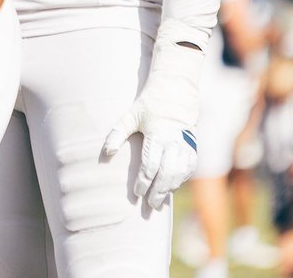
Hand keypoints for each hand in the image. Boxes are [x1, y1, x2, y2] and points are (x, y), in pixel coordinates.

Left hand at [103, 19, 202, 210]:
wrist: (175, 94)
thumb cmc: (148, 107)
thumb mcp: (130, 115)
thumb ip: (117, 133)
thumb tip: (106, 152)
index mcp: (157, 132)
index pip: (151, 163)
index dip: (144, 180)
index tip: (137, 192)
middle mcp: (174, 140)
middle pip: (167, 172)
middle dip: (158, 190)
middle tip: (149, 204)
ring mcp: (186, 145)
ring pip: (180, 173)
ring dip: (170, 189)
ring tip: (158, 202)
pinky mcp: (193, 148)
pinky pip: (188, 170)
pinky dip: (180, 181)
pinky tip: (170, 189)